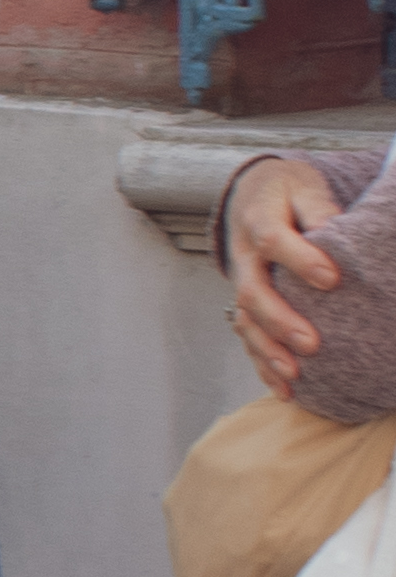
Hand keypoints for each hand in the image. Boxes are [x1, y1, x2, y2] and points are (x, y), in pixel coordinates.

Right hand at [230, 157, 345, 393]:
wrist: (253, 195)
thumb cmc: (287, 193)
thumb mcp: (303, 186)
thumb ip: (317, 207)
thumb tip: (335, 231)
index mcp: (258, 221)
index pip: (272, 241)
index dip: (299, 260)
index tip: (331, 279)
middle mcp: (242, 257)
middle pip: (252, 292)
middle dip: (279, 321)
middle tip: (311, 344)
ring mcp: (241, 282)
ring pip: (245, 321)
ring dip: (267, 351)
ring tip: (295, 375)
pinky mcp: (245, 304)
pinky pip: (248, 337)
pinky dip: (263, 366)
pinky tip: (285, 390)